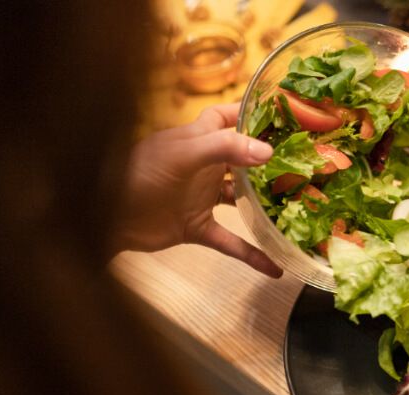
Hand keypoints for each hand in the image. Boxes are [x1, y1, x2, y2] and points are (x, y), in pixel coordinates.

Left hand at [114, 103, 281, 276]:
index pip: (225, 117)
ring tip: (298, 208)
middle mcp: (203, 166)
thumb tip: (268, 151)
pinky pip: (231, 241)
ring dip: (265, 204)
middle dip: (269, 162)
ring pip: (241, 198)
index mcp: (196, 139)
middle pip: (242, 159)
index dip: (249, 113)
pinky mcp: (197, 227)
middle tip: (304, 165)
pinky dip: (251, 255)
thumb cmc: (140, 175)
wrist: (104, 218)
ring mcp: (201, 197)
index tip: (282, 115)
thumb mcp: (183, 155)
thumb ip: (224, 149)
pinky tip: (274, 268)